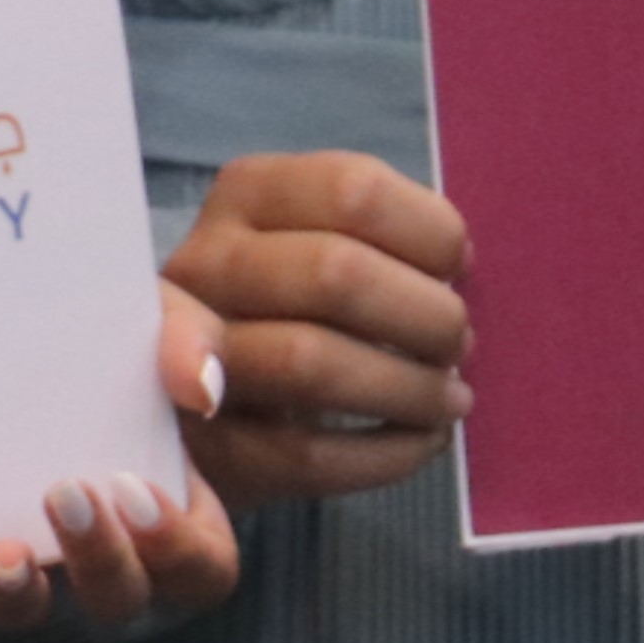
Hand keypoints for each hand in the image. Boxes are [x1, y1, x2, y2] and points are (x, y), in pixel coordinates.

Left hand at [0, 287, 247, 636]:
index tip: (137, 492)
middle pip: (118, 599)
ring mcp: (35, 577)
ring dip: (21, 595)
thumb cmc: (111, 343)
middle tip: (65, 493)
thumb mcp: (157, 324)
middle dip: (97, 559)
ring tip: (3, 555)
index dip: (178, 548)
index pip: (200, 570)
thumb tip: (199, 386)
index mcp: (171, 525)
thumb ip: (189, 341)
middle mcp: (105, 566)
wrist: (16, 333)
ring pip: (33, 615)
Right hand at [166, 151, 472, 502]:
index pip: (352, 189)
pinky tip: (422, 442)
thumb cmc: (288, 308)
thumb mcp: (316, 241)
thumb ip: (379, 235)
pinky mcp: (206, 443)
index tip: (457, 267)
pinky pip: (307, 452)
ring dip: (409, 388)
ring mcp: (185, 355)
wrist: (200, 406)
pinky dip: (386, 453)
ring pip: (310, 361)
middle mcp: (206, 261)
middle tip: (459, 345)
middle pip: (335, 273)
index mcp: (247, 194)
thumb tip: (455, 261)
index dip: (428, 232)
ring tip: (451, 399)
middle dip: (425, 316)